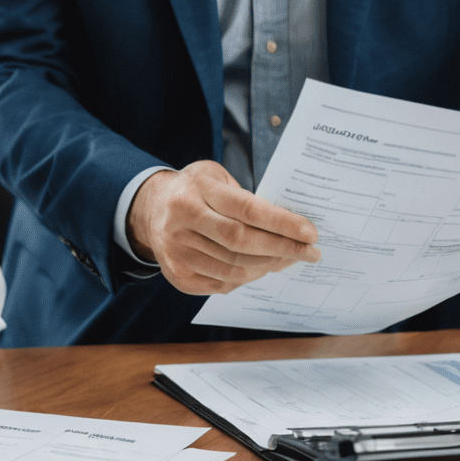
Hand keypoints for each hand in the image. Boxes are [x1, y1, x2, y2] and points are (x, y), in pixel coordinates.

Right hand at [128, 160, 319, 295]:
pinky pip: (223, 283)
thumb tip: (288, 228)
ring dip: (268, 266)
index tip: (310, 233)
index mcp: (196, 191)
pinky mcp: (178, 275)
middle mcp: (182, 221)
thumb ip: (247, 199)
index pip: (247, 210)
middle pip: (242, 242)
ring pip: (235, 268)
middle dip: (283, 249)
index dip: (282, 224)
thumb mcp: (216, 177)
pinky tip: (260, 267)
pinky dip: (248, 277)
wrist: (149, 209)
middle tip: (310, 252)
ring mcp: (177, 251)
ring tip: (287, 259)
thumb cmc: (193, 190)